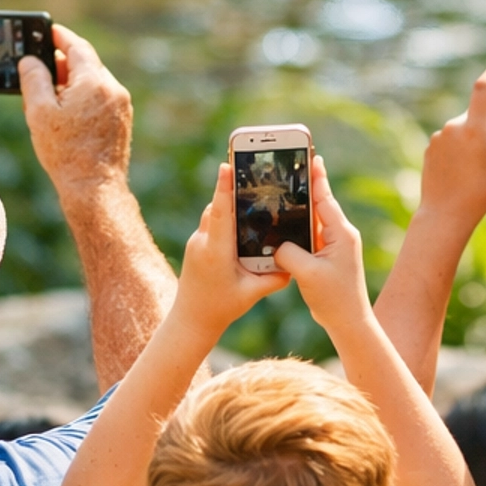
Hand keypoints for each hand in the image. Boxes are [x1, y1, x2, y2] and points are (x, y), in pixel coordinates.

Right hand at [19, 23, 131, 199]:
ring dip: (72, 82)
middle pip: (86, 64)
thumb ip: (34, 79)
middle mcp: (113, 89)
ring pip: (93, 82)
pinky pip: (101, 98)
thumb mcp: (39, 112)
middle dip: (63, 63)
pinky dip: (83, 97)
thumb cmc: (65, 152)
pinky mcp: (122, 120)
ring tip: (48, 96)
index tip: (47, 30)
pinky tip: (65, 113)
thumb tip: (31, 61)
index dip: (60, 36)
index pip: (77, 46)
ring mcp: (121, 105)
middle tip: (40, 66)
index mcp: (94, 82)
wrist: (94, 188)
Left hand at [172, 162, 280, 342]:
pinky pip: (213, 222)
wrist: (191, 320)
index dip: (224, 188)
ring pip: (215, 213)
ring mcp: (198, 241)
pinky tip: (244, 216)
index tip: (226, 165)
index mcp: (215, 252)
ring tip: (253, 189)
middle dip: (234, 189)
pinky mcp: (198, 244)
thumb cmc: (220, 308)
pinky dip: (226, 216)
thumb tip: (295, 263)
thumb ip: (274, 278)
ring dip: (230, 203)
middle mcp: (203, 242)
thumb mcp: (252, 294)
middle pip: (219, 207)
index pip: (220, 213)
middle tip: (253, 167)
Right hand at [277, 155, 371, 340]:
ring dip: (300, 207)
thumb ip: (288, 253)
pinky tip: (284, 223)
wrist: (349, 322)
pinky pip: (311, 236)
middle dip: (305, 187)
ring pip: (314, 220)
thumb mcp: (307, 273)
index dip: (316, 177)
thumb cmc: (334, 298)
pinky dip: (299, 228)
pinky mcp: (328, 256)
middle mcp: (341, 235)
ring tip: (284, 191)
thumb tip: (275, 244)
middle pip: (319, 204)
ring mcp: (335, 246)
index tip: (311, 156)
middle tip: (291, 167)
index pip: (325, 198)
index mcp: (340, 233)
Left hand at [418, 66, 485, 227]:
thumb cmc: (478, 194)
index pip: (484, 88)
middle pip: (475, 114)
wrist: (444, 215)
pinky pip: (448, 140)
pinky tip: (461, 170)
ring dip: (471, 138)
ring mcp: (440, 137)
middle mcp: (455, 127)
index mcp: (476, 129)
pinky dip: (458, 148)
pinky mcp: (430, 147)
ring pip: (461, 128)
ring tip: (476, 166)